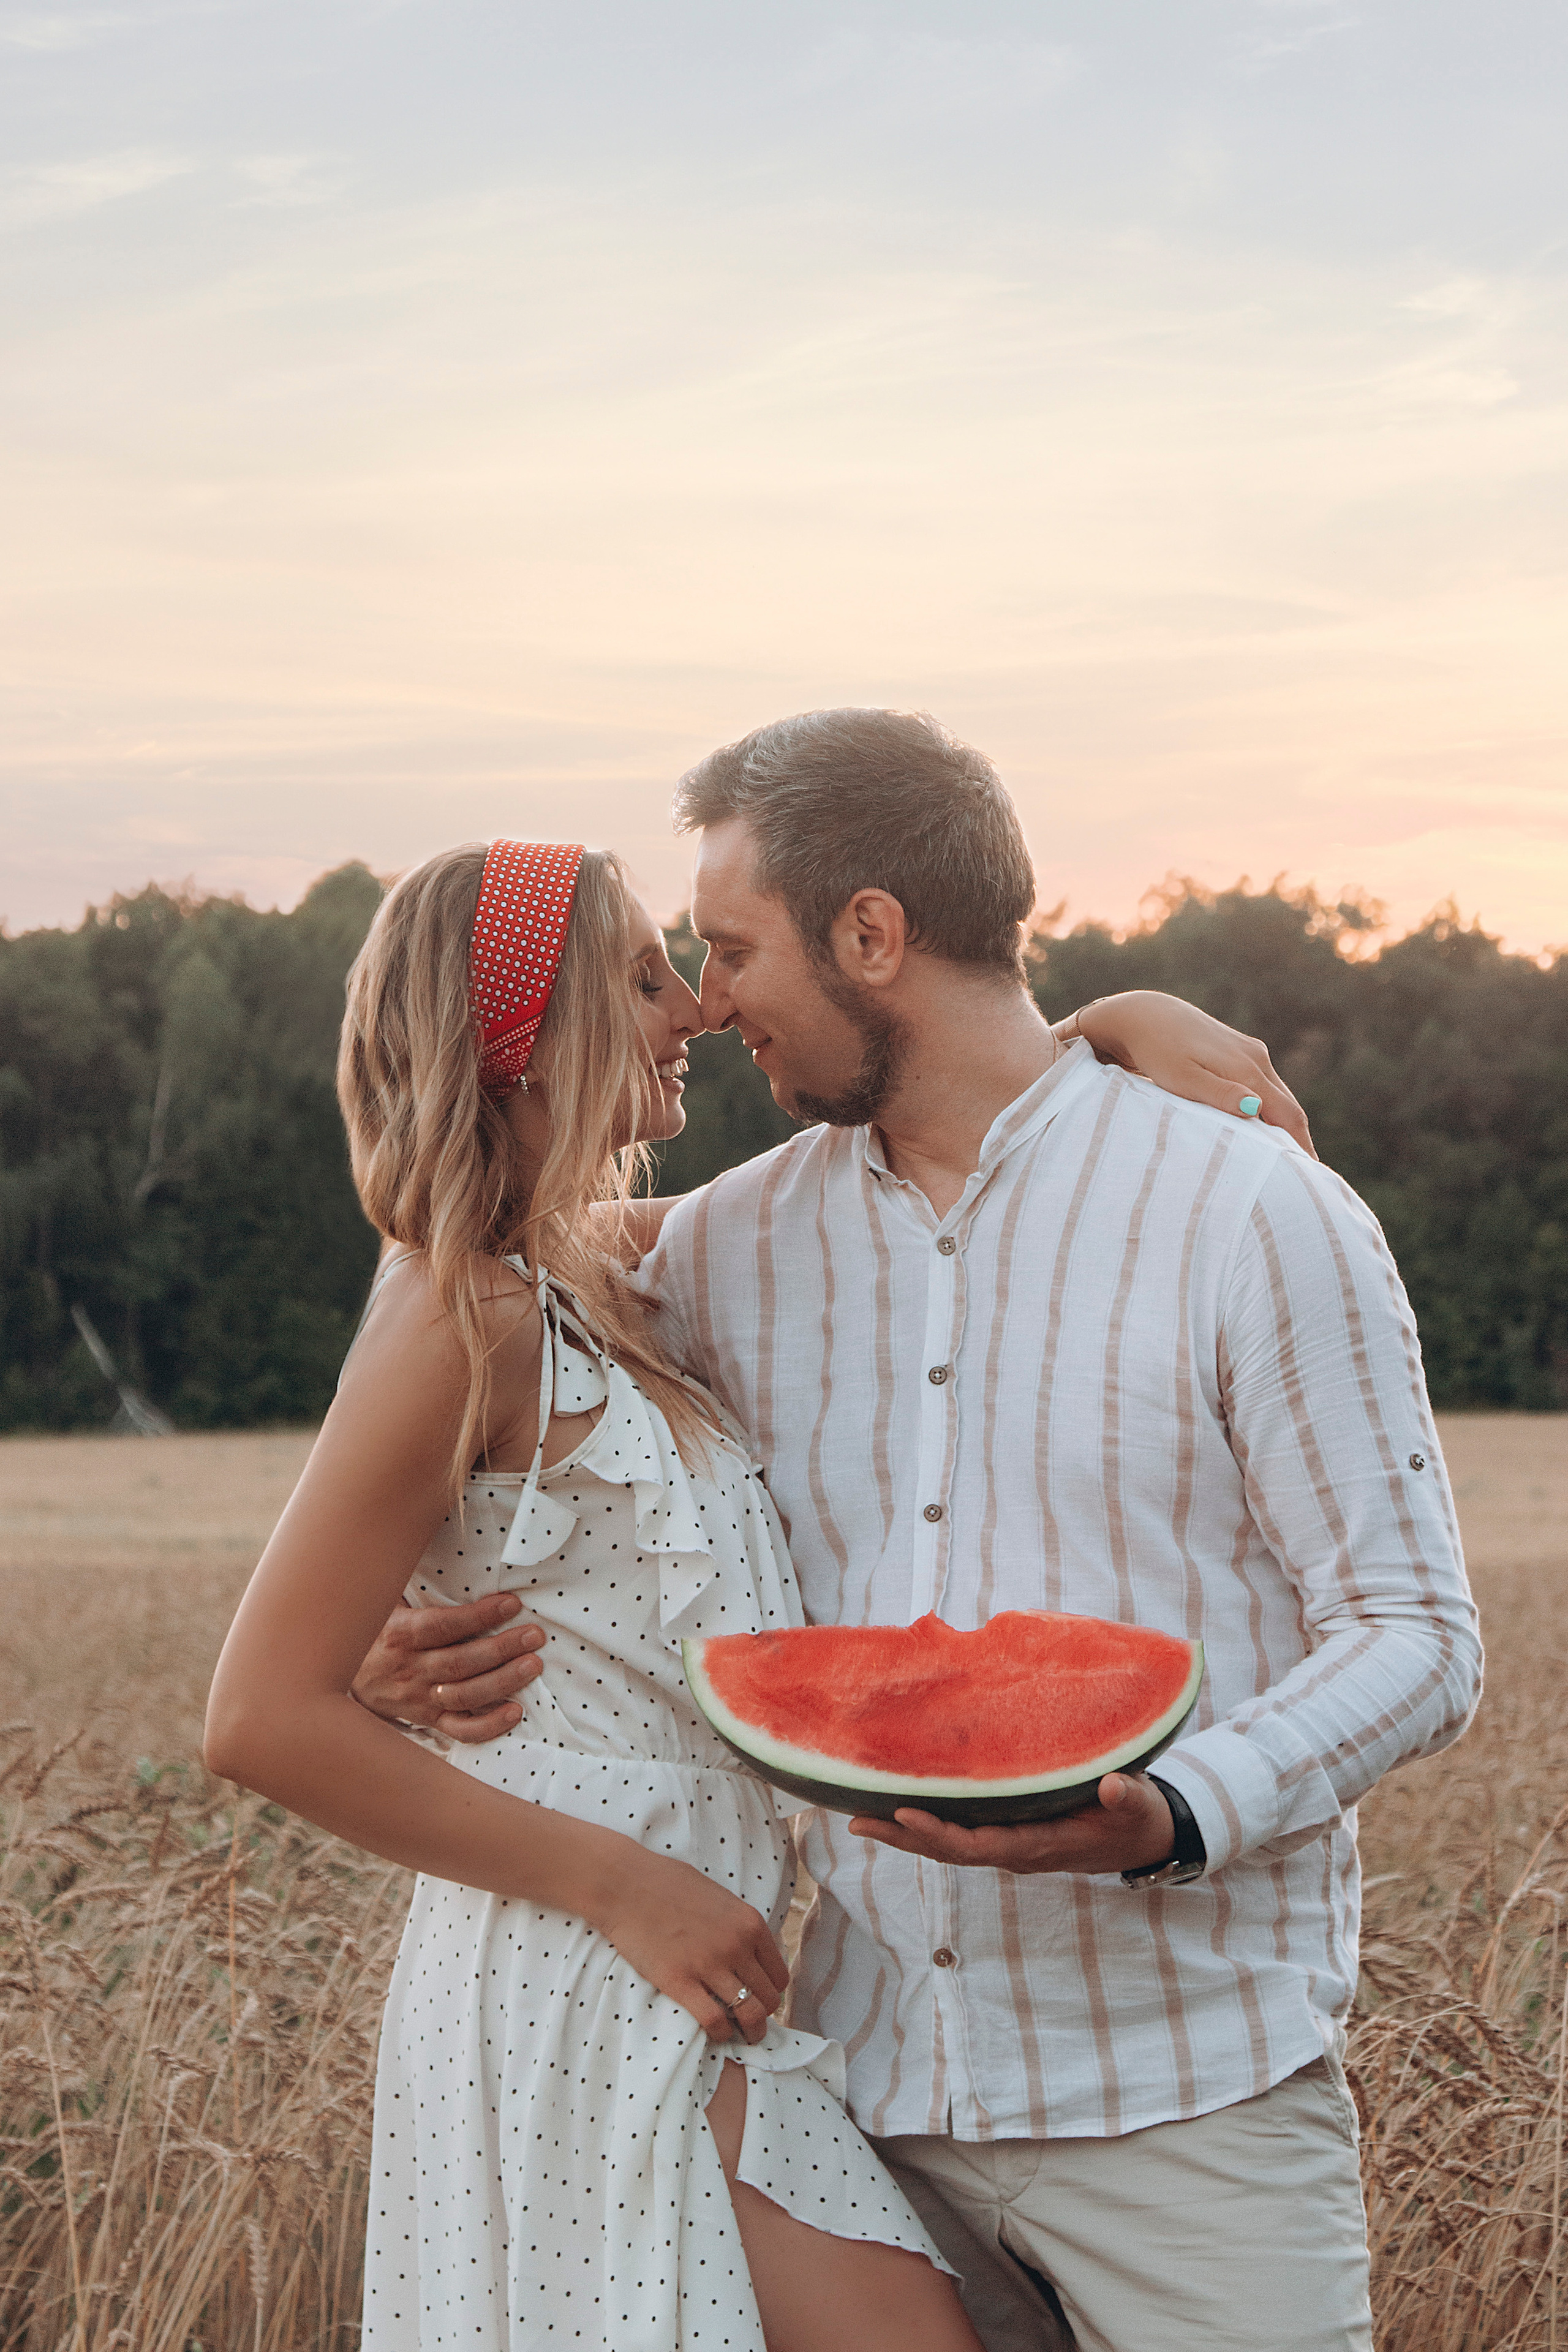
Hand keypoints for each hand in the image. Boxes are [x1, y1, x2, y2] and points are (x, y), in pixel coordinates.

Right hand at [351, 1593, 544, 1743]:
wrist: (338, 1674)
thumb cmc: (373, 1629)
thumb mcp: (383, 1601)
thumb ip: (410, 1581)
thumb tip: (426, 1543)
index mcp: (399, 1635)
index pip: (443, 1626)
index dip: (479, 1616)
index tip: (511, 1604)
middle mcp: (409, 1669)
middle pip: (460, 1663)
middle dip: (501, 1649)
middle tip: (534, 1636)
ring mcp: (418, 1698)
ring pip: (465, 1695)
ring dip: (502, 1682)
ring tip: (532, 1665)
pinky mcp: (426, 1719)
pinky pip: (459, 1729)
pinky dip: (488, 1727)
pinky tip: (515, 1712)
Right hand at [594, 1850, 791, 2043]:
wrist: (626, 1885)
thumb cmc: (668, 1884)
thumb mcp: (719, 1897)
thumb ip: (738, 1924)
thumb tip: (749, 1950)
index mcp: (749, 1923)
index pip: (778, 1975)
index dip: (771, 1993)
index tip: (759, 1999)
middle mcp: (737, 1945)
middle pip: (768, 1998)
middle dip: (762, 2014)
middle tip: (750, 2022)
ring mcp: (709, 1964)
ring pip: (749, 2014)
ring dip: (749, 2031)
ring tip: (741, 2036)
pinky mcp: (680, 1981)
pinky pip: (714, 2020)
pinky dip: (720, 2033)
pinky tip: (716, 2032)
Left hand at [850, 1772, 1176, 1876]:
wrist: (1141, 1836)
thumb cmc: (1135, 1817)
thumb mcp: (1137, 1805)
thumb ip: (1126, 1796)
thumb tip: (1113, 1787)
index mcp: (1039, 1845)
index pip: (980, 1845)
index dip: (941, 1834)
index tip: (906, 1814)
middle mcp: (1015, 1849)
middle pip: (949, 1850)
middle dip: (903, 1837)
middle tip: (856, 1818)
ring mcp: (1007, 1843)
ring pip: (946, 1844)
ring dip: (903, 1833)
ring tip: (858, 1815)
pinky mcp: (1005, 1831)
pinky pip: (957, 1832)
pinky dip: (924, 1824)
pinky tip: (896, 1806)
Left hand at [1069, 992, 1316, 1159]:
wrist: (1145, 1015)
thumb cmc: (1158, 1052)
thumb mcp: (1182, 1078)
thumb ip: (1218, 1094)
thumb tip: (1256, 1109)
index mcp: (1246, 1069)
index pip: (1287, 1114)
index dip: (1301, 1146)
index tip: (1311, 1174)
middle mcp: (1256, 1058)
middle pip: (1288, 1106)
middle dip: (1299, 1139)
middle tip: (1306, 1174)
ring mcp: (1250, 1051)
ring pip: (1277, 1094)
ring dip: (1285, 1124)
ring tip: (1289, 1157)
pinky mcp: (1240, 1049)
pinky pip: (1264, 1084)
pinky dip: (1270, 1107)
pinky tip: (1266, 1125)